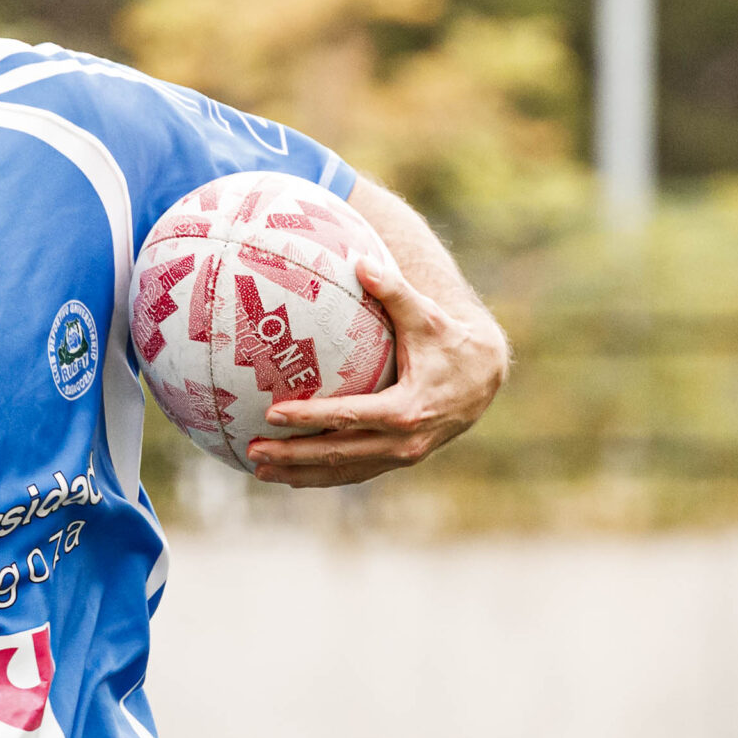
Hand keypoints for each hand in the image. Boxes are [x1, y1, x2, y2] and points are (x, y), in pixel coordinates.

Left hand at [246, 253, 507, 487]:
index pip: (349, 417)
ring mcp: (402, 455)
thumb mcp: (426, 316)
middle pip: (339, 453)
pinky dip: (322, 475)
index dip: (310, 418)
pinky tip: (289, 474)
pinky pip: (355, 472)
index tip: (273, 414)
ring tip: (259, 469)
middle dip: (294, 455)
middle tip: (252, 450)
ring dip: (301, 473)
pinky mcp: (399, 459)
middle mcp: (404, 441)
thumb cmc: (450, 340)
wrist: (485, 376)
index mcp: (407, 409)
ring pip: (344, 470)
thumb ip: (394, 291)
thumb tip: (360, 261)